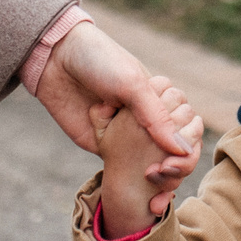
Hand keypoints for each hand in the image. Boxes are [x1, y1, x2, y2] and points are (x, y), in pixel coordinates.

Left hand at [35, 22, 198, 208]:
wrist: (55, 59)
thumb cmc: (99, 61)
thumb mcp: (133, 85)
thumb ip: (158, 118)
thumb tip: (183, 151)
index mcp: (158, 96)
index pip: (185, 125)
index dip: (186, 143)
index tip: (176, 154)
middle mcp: (143, 115)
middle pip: (168, 146)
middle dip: (170, 161)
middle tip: (160, 167)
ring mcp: (123, 130)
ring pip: (148, 159)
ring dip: (152, 172)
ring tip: (149, 175)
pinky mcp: (102, 143)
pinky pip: (120, 164)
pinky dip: (127, 174)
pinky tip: (134, 180)